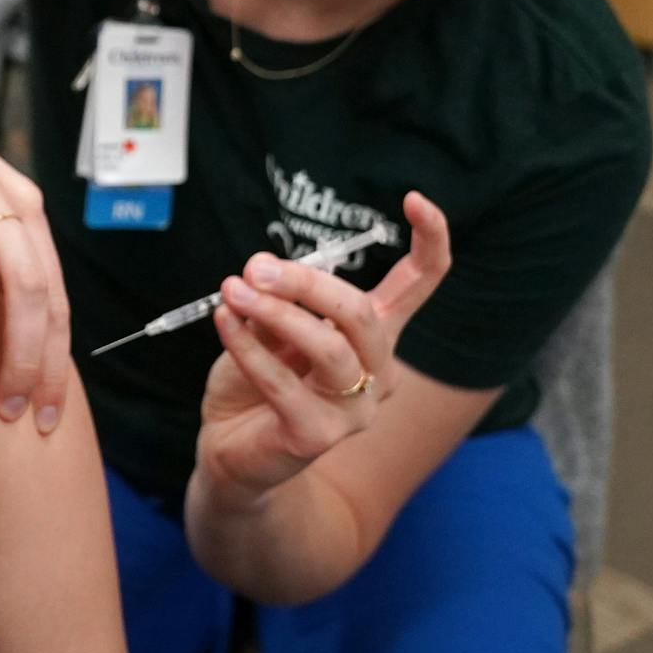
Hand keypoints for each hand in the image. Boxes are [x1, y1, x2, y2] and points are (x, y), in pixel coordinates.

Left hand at [196, 193, 450, 498]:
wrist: (232, 452)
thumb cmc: (255, 382)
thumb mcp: (269, 330)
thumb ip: (279, 303)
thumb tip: (264, 272)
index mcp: (373, 337)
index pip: (418, 285)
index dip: (429, 242)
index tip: (417, 200)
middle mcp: (377, 372)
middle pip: (363, 315)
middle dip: (308, 283)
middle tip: (255, 266)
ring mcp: (353, 410)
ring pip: (330, 349)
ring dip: (277, 312)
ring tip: (234, 289)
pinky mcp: (316, 436)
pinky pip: (281, 381)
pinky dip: (246, 345)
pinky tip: (223, 319)